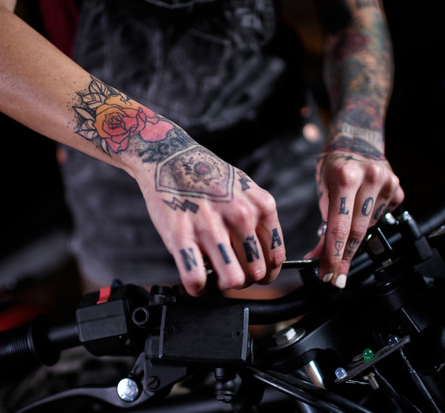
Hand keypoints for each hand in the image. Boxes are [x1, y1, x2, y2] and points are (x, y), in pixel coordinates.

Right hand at [137, 145, 285, 295]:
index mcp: (261, 206)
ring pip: (232, 280)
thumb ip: (258, 219)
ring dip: (223, 285)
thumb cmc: (208, 176)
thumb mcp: (245, 189)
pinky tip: (195, 280)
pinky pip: (196, 279)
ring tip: (214, 277)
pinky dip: (197, 287)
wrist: (170, 157)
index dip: (265, 273)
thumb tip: (266, 257)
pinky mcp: (181, 236)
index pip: (274, 258)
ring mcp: (210, 226)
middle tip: (230, 273)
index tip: (254, 274)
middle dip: (244, 280)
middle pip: (255, 273)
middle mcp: (240, 216)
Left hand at [306, 150, 403, 287]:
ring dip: (355, 233)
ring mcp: (387, 183)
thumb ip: (324, 222)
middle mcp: (370, 179)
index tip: (328, 273)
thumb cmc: (335, 164)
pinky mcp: (397, 188)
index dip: (333, 255)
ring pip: (369, 226)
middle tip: (335, 275)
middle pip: (357, 232)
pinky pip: (382, 216)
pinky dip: (369, 219)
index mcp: (345, 177)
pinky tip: (363, 205)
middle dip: (344, 257)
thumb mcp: (322, 188)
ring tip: (347, 217)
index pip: (339, 226)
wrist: (357, 138)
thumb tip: (319, 257)